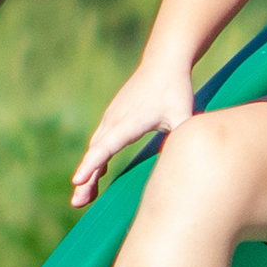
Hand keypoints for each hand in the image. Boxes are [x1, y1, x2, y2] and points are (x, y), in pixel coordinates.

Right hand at [72, 62, 196, 208]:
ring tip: (82, 198)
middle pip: (95, 154)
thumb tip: (189, 157)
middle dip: (85, 178)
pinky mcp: (113, 118)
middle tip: (77, 203)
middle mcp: (115, 120)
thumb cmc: (175, 89)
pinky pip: (100, 143)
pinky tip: (95, 176)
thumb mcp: (183, 112)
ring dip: (88, 173)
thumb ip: (183, 133)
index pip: (106, 147)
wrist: (163, 63)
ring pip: (95, 149)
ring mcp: (111, 118)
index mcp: (129, 122)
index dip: (91, 165)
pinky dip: (95, 160)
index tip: (77, 181)